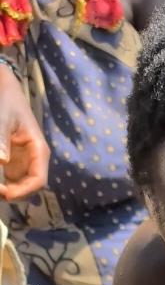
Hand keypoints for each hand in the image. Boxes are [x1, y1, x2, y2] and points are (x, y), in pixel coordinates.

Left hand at [0, 66, 49, 200]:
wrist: (4, 89)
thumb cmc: (7, 101)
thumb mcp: (3, 118)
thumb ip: (1, 140)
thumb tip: (2, 162)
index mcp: (39, 151)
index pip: (39, 180)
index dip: (24, 192)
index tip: (6, 195)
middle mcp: (35, 161)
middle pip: (30, 188)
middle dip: (14, 194)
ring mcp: (25, 163)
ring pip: (20, 187)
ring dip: (8, 191)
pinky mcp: (14, 163)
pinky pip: (11, 180)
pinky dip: (3, 184)